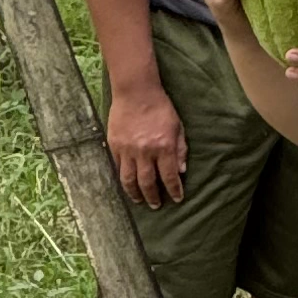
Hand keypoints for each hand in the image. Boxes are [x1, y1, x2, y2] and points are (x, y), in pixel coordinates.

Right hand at [107, 79, 187, 204]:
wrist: (136, 92)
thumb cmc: (161, 107)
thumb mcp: (178, 127)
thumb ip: (180, 149)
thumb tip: (182, 171)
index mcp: (164, 147)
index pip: (169, 176)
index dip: (173, 190)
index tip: (176, 199)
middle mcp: (145, 152)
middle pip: (147, 182)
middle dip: (153, 197)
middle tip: (156, 205)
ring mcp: (128, 150)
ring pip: (129, 179)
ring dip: (134, 193)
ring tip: (139, 200)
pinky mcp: (115, 145)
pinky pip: (118, 167)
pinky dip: (123, 178)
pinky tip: (127, 184)